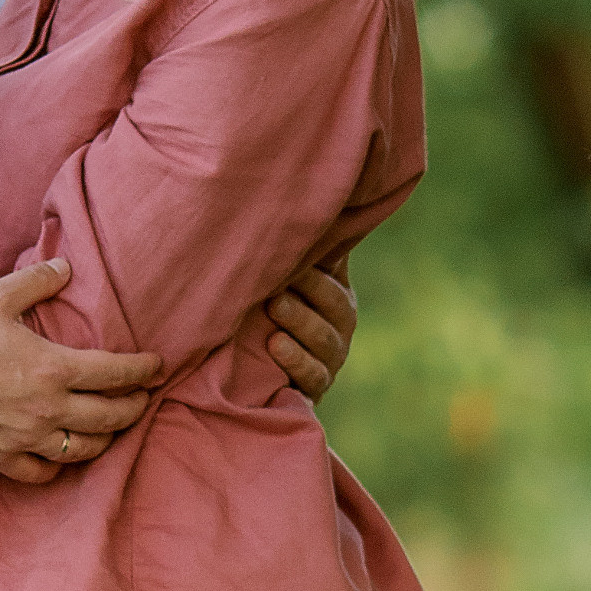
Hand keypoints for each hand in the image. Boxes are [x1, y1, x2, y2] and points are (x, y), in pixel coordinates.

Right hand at [0, 262, 162, 482]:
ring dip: (106, 438)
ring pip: (84, 449)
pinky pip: (42, 472)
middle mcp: (49, 409)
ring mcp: (27, 438)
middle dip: (135, 407)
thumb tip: (65, 266)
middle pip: (111, 416)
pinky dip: (58, 467)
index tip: (158, 367)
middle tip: (144, 399)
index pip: (116, 373)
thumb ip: (36, 281)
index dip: (143, 370)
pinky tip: (62, 457)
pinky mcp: (2, 458)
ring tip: (112, 428)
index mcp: (53, 368)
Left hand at [255, 258, 357, 400]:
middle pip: (336, 308)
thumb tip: (294, 200)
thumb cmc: (265, 314)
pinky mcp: (313, 391)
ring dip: (301, 323)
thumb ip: (296, 255)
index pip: (335, 277)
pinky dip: (297, 363)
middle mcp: (339, 328)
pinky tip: (275, 346)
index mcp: (337, 295)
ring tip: (275, 309)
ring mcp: (330, 361)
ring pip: (326, 342)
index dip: (316, 267)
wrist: (251, 378)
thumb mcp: (281, 284)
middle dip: (309, 293)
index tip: (290, 254)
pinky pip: (313, 379)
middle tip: (278, 282)